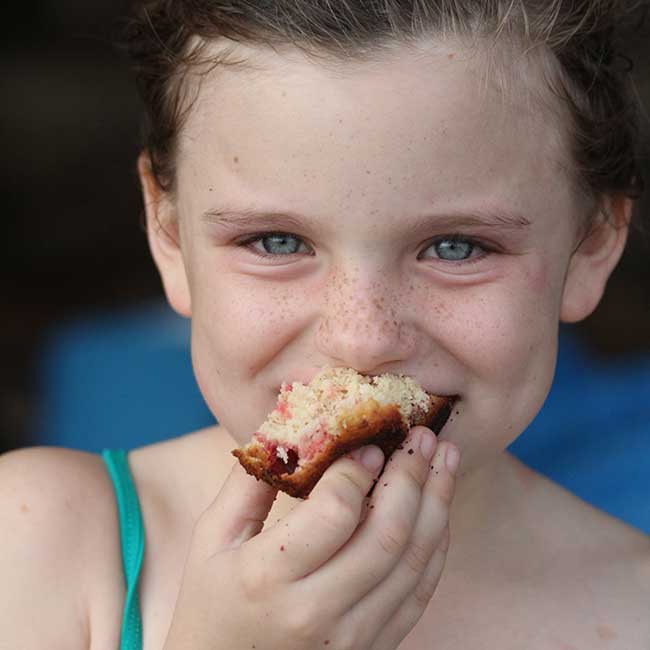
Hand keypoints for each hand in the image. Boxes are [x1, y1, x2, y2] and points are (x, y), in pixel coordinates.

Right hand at [163, 427, 458, 649]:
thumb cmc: (211, 604)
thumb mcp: (212, 539)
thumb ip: (248, 482)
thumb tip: (288, 428)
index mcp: (267, 576)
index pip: (334, 513)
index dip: (359, 470)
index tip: (370, 441)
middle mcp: (315, 611)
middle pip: (385, 535)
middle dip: (412, 475)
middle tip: (424, 434)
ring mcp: (351, 638)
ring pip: (412, 562)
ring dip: (437, 502)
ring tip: (446, 457)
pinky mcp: (373, 649)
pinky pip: (419, 593)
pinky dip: (436, 546)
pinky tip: (439, 509)